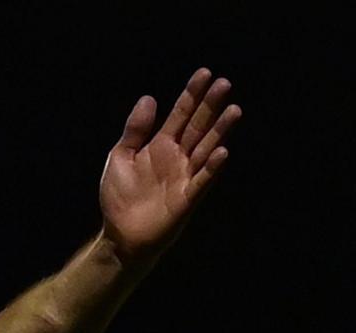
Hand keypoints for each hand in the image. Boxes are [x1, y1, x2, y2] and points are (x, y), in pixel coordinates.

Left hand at [99, 68, 241, 259]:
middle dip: (210, 105)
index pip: (181, 114)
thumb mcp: (121, 156)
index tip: (204, 73)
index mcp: (161, 144)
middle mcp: (177, 157)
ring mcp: (185, 177)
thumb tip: (149, 98)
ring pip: (206, 148)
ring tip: (234, 110)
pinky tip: (222, 151)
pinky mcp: (187, 199)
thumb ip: (135, 129)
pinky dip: (212, 167)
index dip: (192, 94)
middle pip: (198, 126)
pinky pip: (202, 181)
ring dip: (220, 131)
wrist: (121, 235)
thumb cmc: (120, 197)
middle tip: (224, 83)